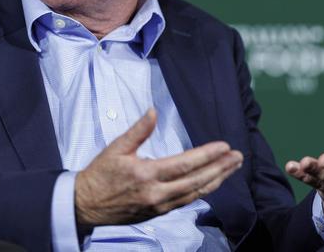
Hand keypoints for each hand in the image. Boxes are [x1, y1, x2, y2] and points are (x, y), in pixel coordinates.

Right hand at [75, 108, 242, 227]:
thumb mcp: (116, 147)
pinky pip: (186, 202)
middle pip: (196, 181)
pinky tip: (211, 183)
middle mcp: (157, 193)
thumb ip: (138, 130)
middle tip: (238, 157)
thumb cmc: (100, 174)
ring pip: (195, 194)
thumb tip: (153, 111)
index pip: (185, 164)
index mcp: (146, 174)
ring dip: (216, 180)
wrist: (85, 204)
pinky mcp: (158, 212)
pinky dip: (202, 191)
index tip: (224, 147)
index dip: (207, 155)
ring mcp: (159, 205)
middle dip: (220, 168)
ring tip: (232, 169)